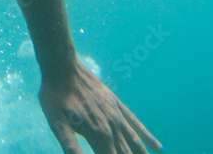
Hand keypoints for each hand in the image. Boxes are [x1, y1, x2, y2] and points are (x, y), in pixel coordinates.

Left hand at [39, 58, 161, 153]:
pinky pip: (135, 123)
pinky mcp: (116, 104)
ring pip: (135, 142)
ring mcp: (116, 114)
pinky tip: (158, 147)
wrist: (61, 66)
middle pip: (126, 153)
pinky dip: (147, 136)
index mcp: (97, 133)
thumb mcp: (56, 123)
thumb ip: (71, 146)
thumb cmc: (54, 97)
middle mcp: (111, 125)